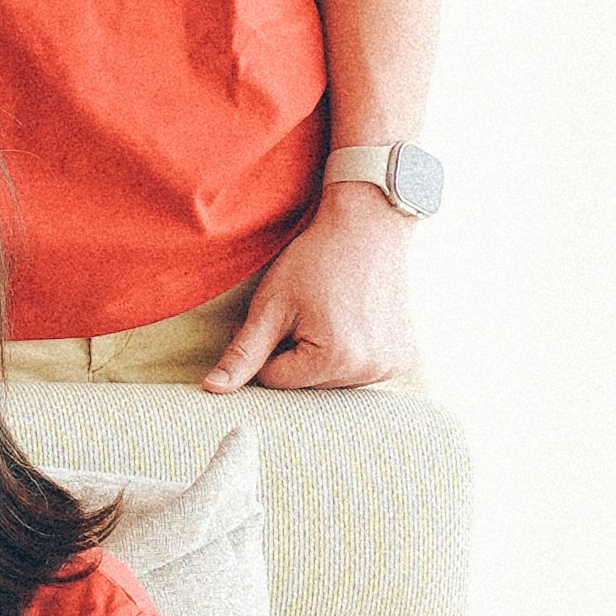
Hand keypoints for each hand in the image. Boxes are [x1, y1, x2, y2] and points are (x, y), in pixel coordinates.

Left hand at [203, 193, 417, 391]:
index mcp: (335, 360)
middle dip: (293, 353)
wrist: (368, 227)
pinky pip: (360, 369)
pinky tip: (351, 321)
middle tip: (299, 312)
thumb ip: (243, 352)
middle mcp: (370, 370)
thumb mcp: (271, 306)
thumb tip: (212, 389)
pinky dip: (349, 353)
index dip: (265, 348)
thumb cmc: (316, 261)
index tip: (274, 316)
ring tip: (326, 314)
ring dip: (321, 356)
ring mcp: (392, 366)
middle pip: (306, 383)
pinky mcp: (404, 358)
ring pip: (331, 379)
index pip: (275, 379)